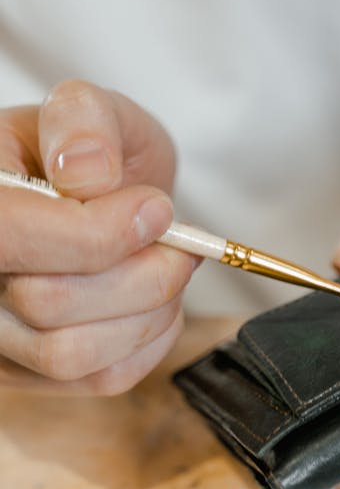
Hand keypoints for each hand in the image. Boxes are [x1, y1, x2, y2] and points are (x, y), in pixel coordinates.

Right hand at [0, 80, 196, 393]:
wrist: (92, 197)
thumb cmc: (82, 154)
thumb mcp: (85, 108)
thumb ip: (84, 121)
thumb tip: (89, 173)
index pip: (11, 235)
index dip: (96, 233)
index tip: (156, 209)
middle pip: (50, 304)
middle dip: (139, 272)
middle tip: (175, 240)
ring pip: (73, 355)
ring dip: (149, 311)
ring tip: (166, 266)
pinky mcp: (28, 374)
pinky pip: (100, 379)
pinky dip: (149, 341)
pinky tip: (154, 300)